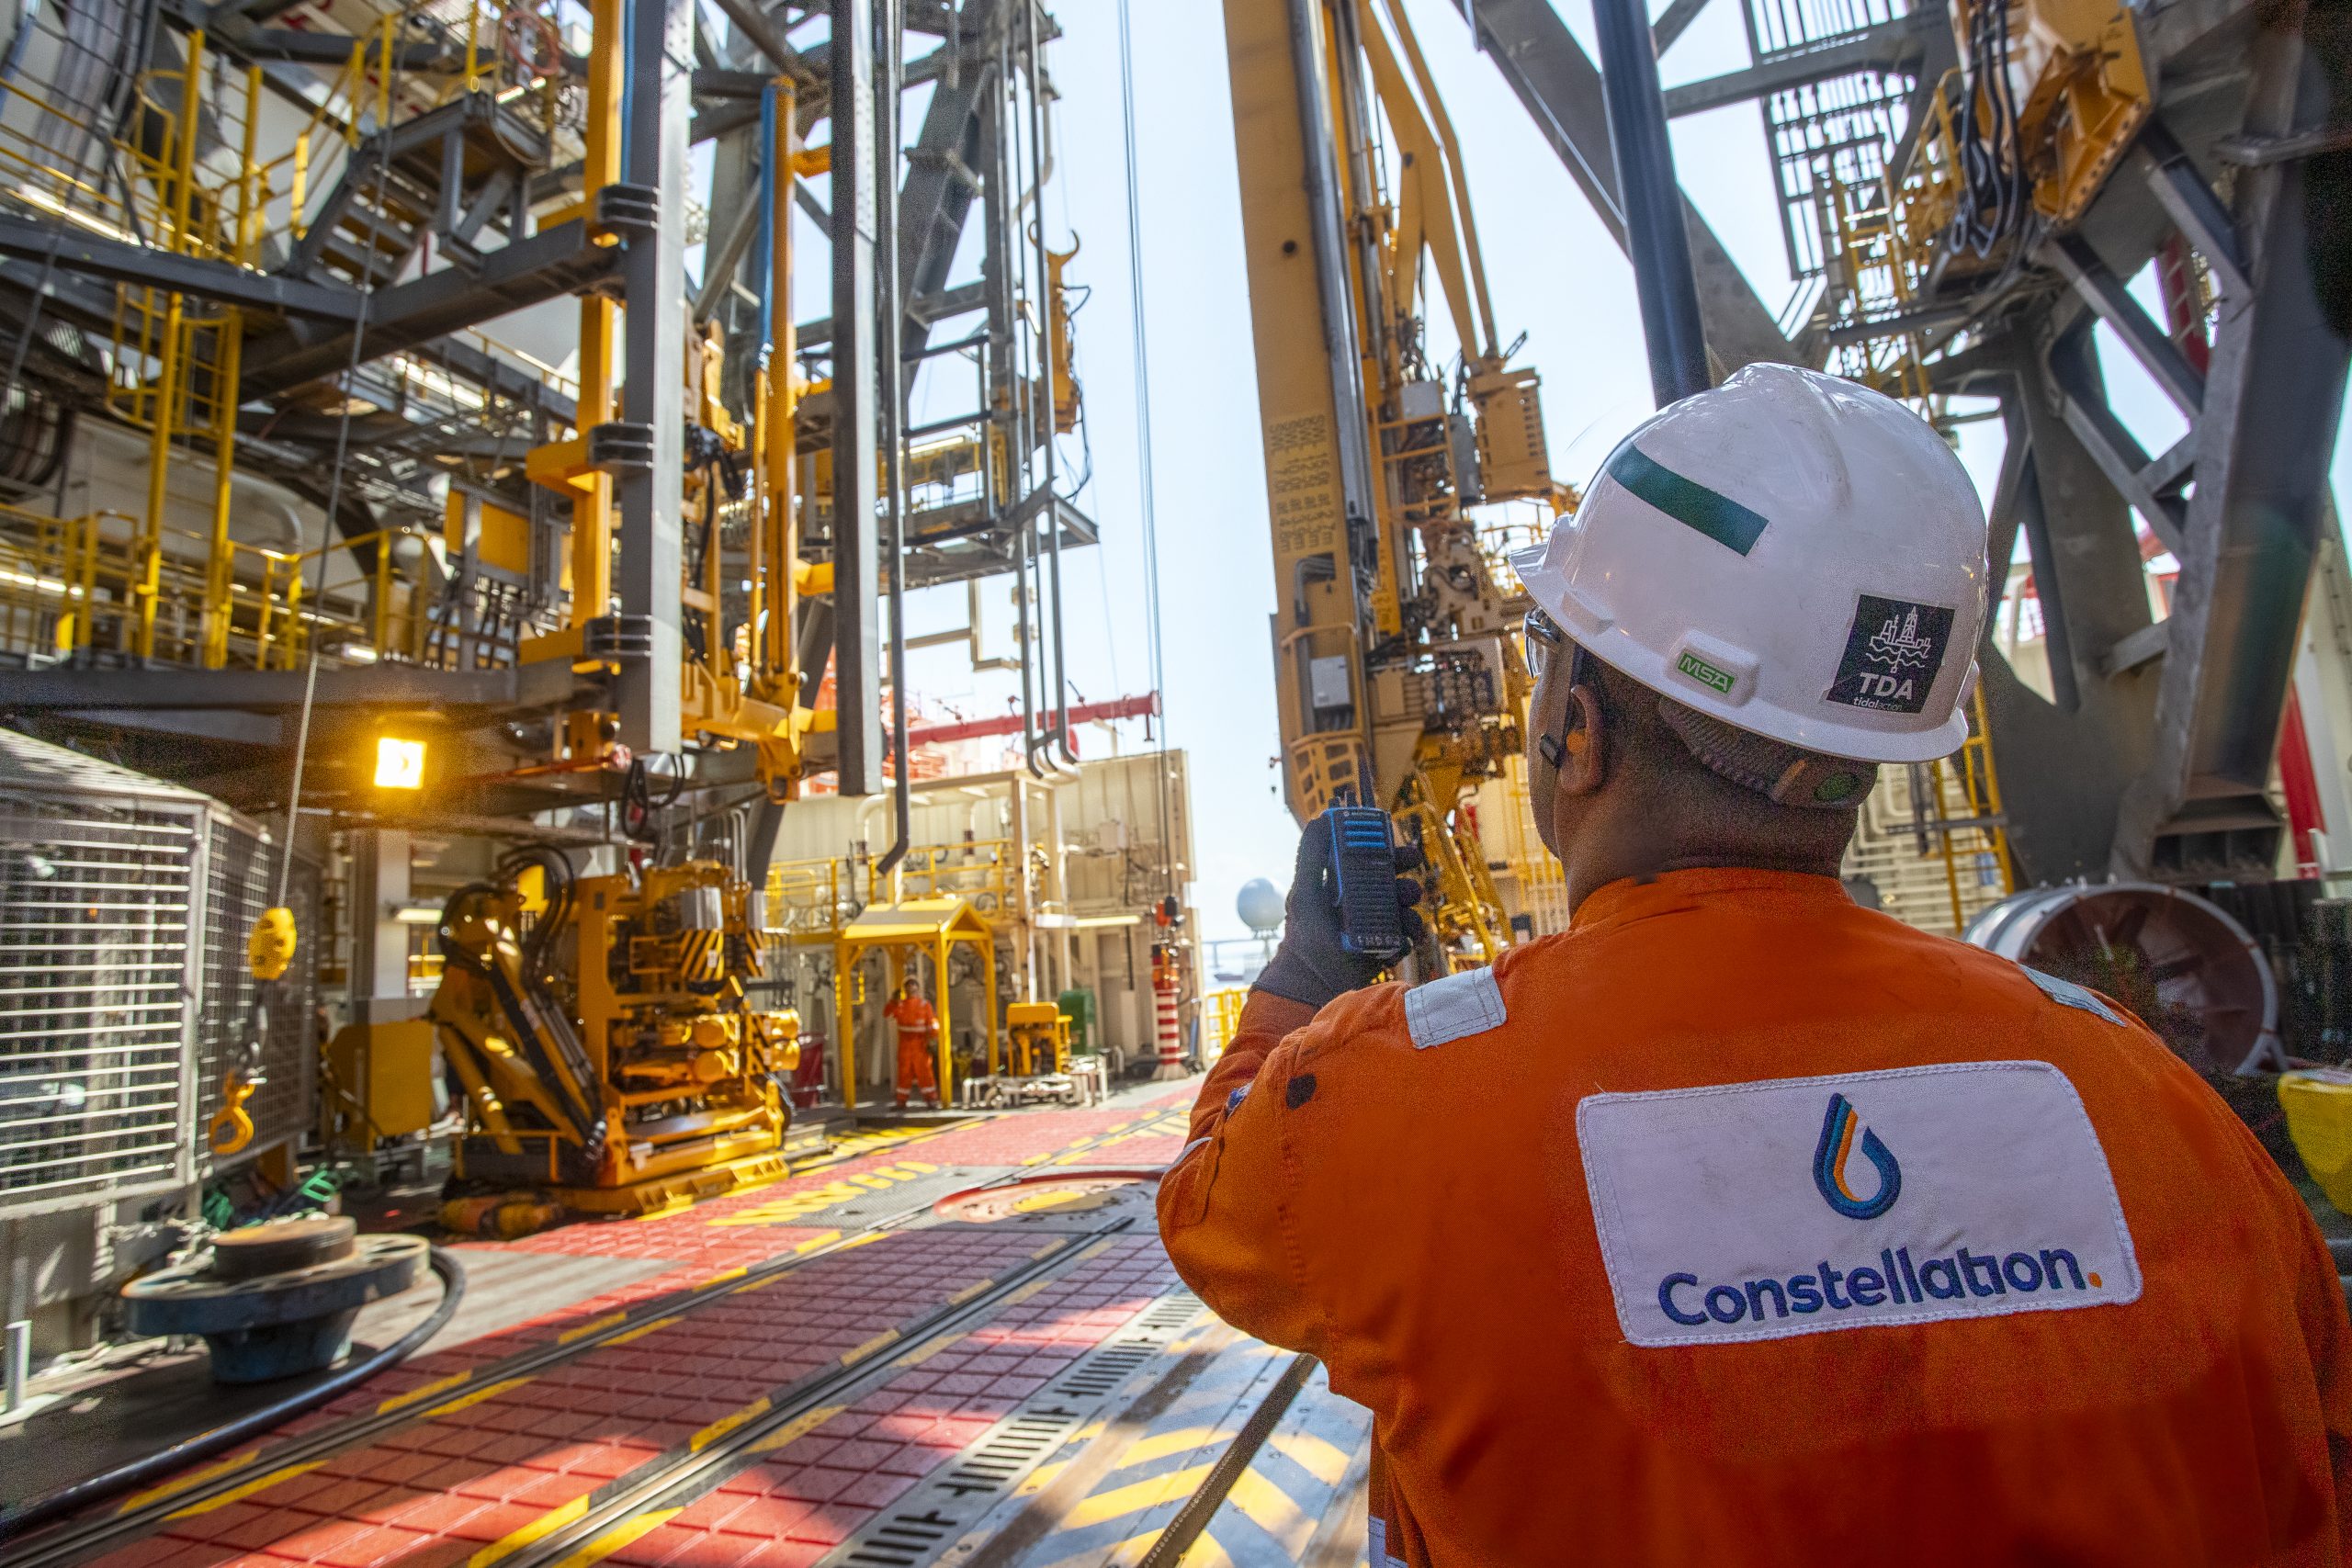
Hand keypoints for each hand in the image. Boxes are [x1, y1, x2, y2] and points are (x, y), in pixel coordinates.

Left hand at [1254, 813, 1426, 1008]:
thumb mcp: (1305, 891)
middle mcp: (1363, 903)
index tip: (1396, 844)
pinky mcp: (1388, 948)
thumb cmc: (1304, 938)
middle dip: (1406, 874)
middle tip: (1410, 874)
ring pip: (1406, 906)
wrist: (1312, 985)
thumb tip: (1321, 818)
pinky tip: (1407, 937)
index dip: (1387, 849)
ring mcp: (1378, 925)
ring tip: (1406, 910)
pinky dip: (1413, 933)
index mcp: (1344, 886)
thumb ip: (1312, 856)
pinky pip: (1410, 934)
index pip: (1371, 859)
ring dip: (1412, 904)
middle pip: (1395, 880)